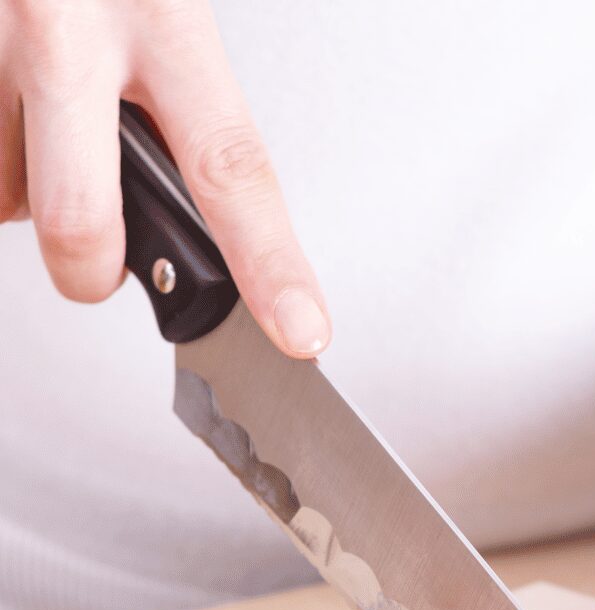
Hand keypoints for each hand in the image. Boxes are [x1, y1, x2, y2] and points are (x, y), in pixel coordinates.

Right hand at [0, 0, 328, 355]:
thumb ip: (178, 91)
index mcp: (159, 10)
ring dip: (23, 181)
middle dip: (91, 268)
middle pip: (81, 226)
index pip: (232, 166)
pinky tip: (4, 95)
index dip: (271, 262)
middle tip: (102, 255)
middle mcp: (63, 25)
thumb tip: (196, 210)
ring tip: (33, 106)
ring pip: (4, 195)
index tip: (302, 329)